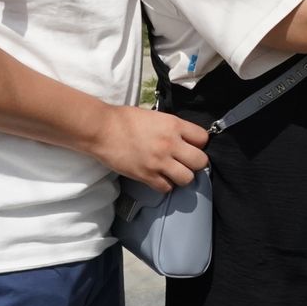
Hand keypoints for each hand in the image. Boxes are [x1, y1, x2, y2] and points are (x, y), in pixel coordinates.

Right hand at [90, 106, 208, 191]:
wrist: (102, 130)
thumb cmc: (126, 119)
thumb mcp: (156, 117)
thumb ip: (173, 128)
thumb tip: (184, 138)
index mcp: (174, 125)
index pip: (203, 138)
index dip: (200, 143)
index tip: (192, 145)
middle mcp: (170, 144)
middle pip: (200, 161)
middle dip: (195, 163)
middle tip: (186, 161)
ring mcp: (159, 162)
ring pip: (187, 178)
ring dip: (182, 176)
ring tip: (173, 172)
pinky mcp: (146, 176)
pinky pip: (166, 188)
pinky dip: (165, 185)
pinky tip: (159, 178)